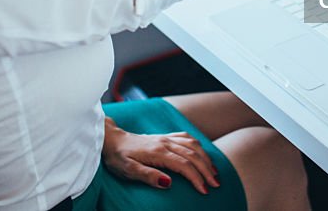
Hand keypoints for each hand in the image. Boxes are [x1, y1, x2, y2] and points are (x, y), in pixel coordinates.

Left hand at [101, 117, 219, 193]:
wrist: (111, 139)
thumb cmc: (118, 157)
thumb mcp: (128, 170)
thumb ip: (148, 176)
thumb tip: (168, 183)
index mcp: (158, 152)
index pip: (184, 165)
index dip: (197, 178)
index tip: (205, 190)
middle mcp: (165, 143)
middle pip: (193, 155)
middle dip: (206, 170)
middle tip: (216, 185)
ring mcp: (166, 138)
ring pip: (193, 145)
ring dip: (206, 158)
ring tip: (215, 172)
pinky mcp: (165, 137)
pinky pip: (187, 138)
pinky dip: (199, 146)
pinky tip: (203, 153)